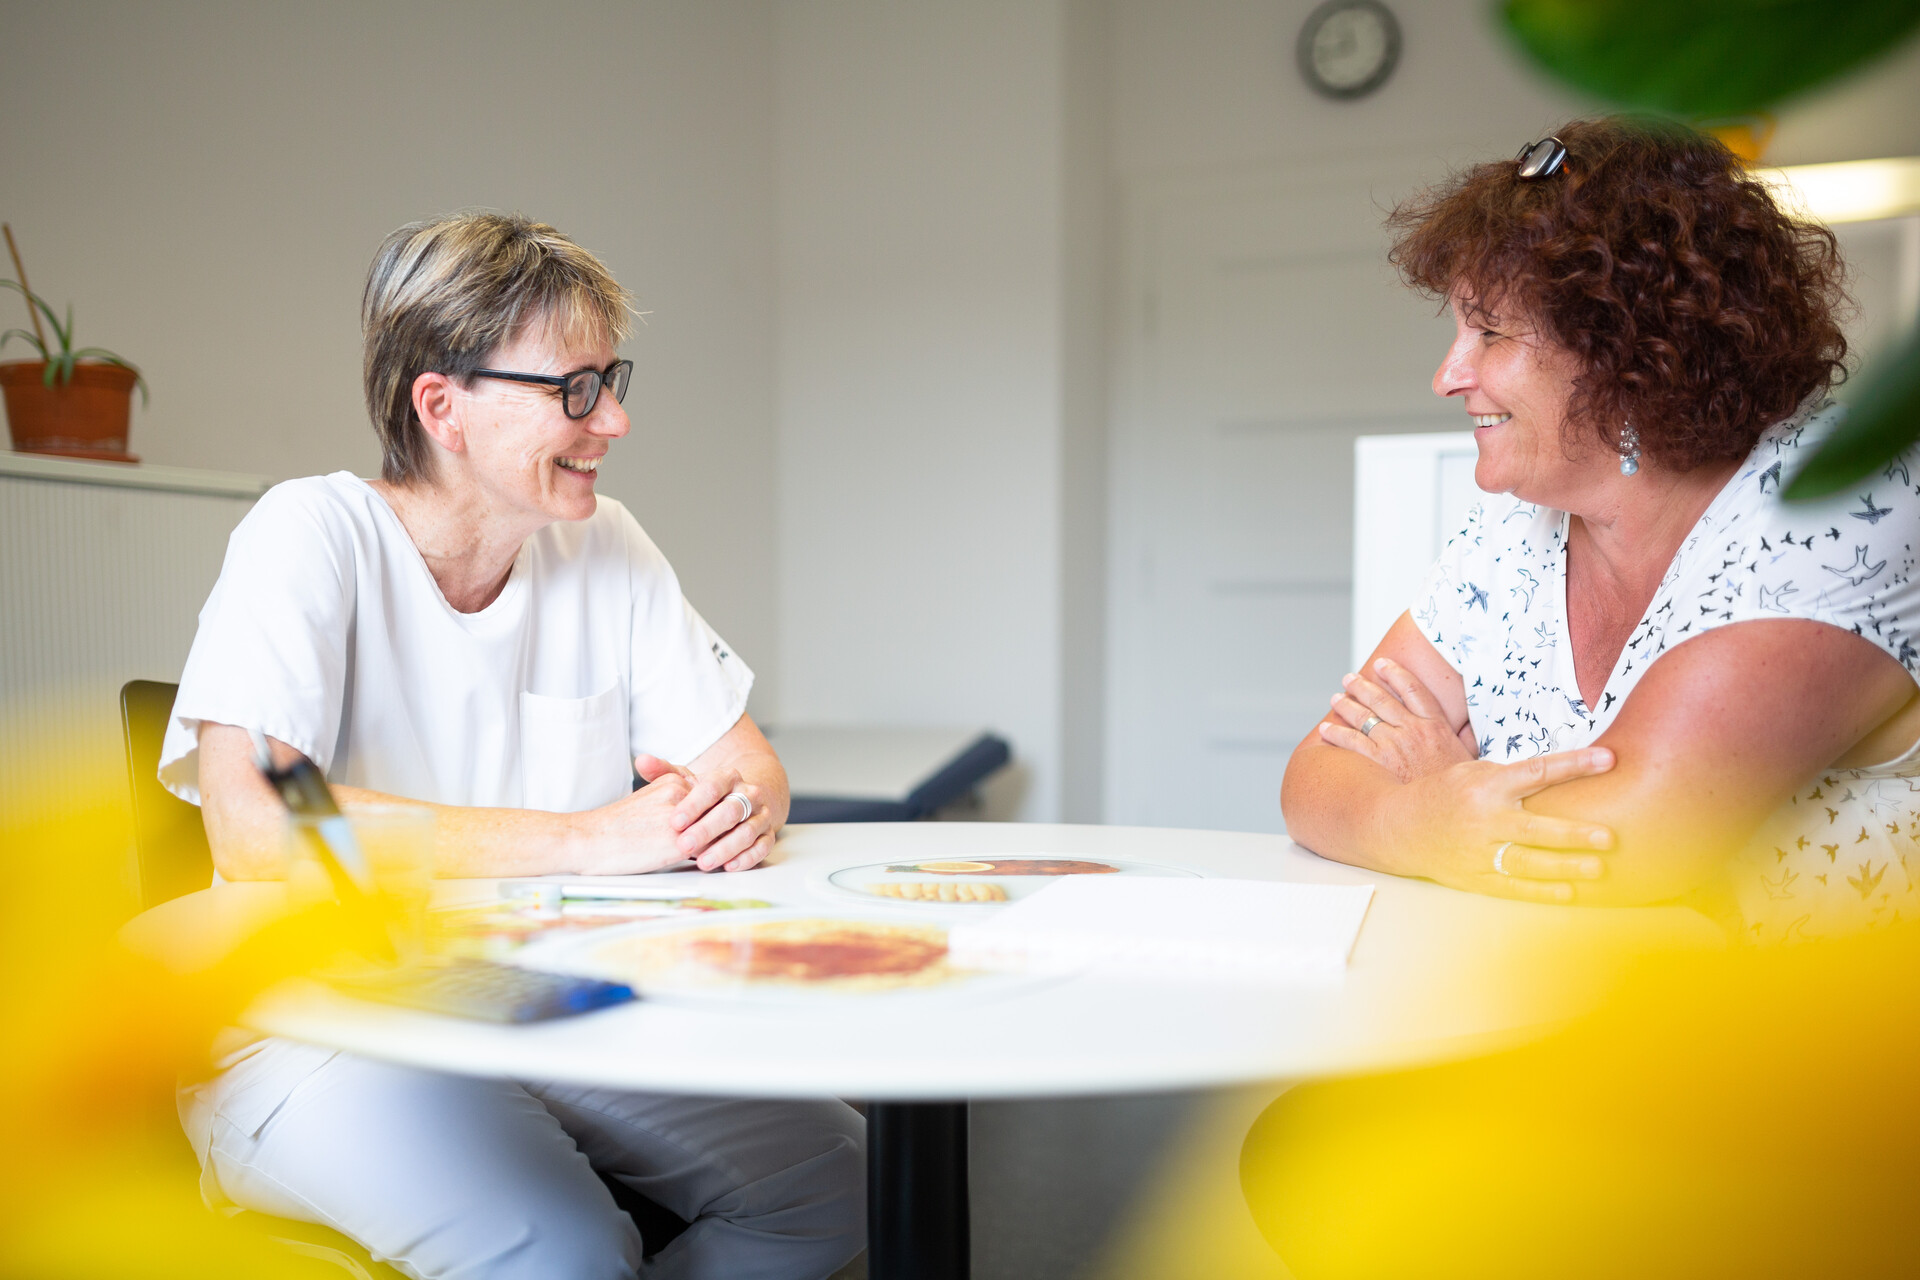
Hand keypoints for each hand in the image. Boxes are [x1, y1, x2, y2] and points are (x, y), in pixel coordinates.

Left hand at [640, 754, 772, 873]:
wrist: (746, 799)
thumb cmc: (709, 795)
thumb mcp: (688, 781)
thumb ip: (664, 772)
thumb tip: (642, 761)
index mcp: (729, 777)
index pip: (713, 788)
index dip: (693, 805)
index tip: (674, 821)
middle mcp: (749, 794)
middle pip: (731, 810)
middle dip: (707, 829)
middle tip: (684, 844)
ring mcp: (761, 815)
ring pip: (748, 831)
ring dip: (725, 848)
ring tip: (703, 861)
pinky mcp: (768, 835)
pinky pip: (762, 847)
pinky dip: (747, 857)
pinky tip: (729, 866)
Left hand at [1321, 658, 1475, 781]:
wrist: (1453, 808)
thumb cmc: (1461, 787)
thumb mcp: (1470, 757)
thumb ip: (1466, 739)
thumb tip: (1469, 729)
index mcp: (1436, 725)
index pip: (1413, 690)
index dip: (1396, 674)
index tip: (1383, 664)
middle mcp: (1413, 730)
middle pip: (1383, 700)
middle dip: (1362, 686)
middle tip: (1349, 678)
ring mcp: (1395, 745)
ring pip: (1364, 717)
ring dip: (1347, 705)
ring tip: (1336, 698)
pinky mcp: (1380, 762)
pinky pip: (1352, 742)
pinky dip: (1337, 734)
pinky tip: (1325, 729)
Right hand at [1375, 748, 1618, 903]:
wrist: (1397, 827)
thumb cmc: (1442, 794)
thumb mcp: (1472, 773)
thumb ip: (1512, 777)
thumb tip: (1564, 773)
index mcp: (1486, 786)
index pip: (1537, 772)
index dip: (1574, 765)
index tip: (1609, 760)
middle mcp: (1484, 820)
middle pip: (1535, 828)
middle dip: (1573, 833)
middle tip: (1608, 837)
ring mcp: (1478, 852)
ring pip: (1527, 862)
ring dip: (1564, 866)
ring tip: (1598, 868)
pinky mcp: (1474, 878)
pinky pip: (1511, 887)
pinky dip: (1540, 891)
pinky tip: (1569, 893)